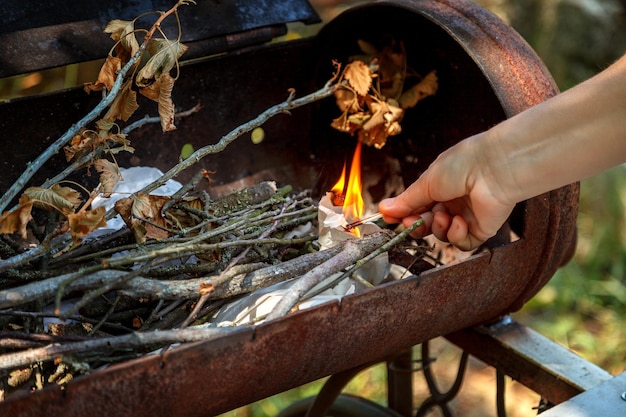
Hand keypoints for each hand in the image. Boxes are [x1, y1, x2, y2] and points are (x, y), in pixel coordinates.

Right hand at [378, 136, 515, 250]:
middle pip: (427, 224)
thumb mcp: (427, 182)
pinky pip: (462, 242)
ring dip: (438, 227)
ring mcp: (467, 216)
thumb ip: (407, 201)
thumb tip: (383, 209)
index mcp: (439, 187)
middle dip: (417, 224)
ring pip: (442, 235)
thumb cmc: (463, 164)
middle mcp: (453, 202)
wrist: (495, 167)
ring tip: (444, 215)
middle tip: (411, 222)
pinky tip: (459, 221)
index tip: (391, 219)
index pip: (416, 207)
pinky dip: (457, 235)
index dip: (404, 215)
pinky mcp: (481, 228)